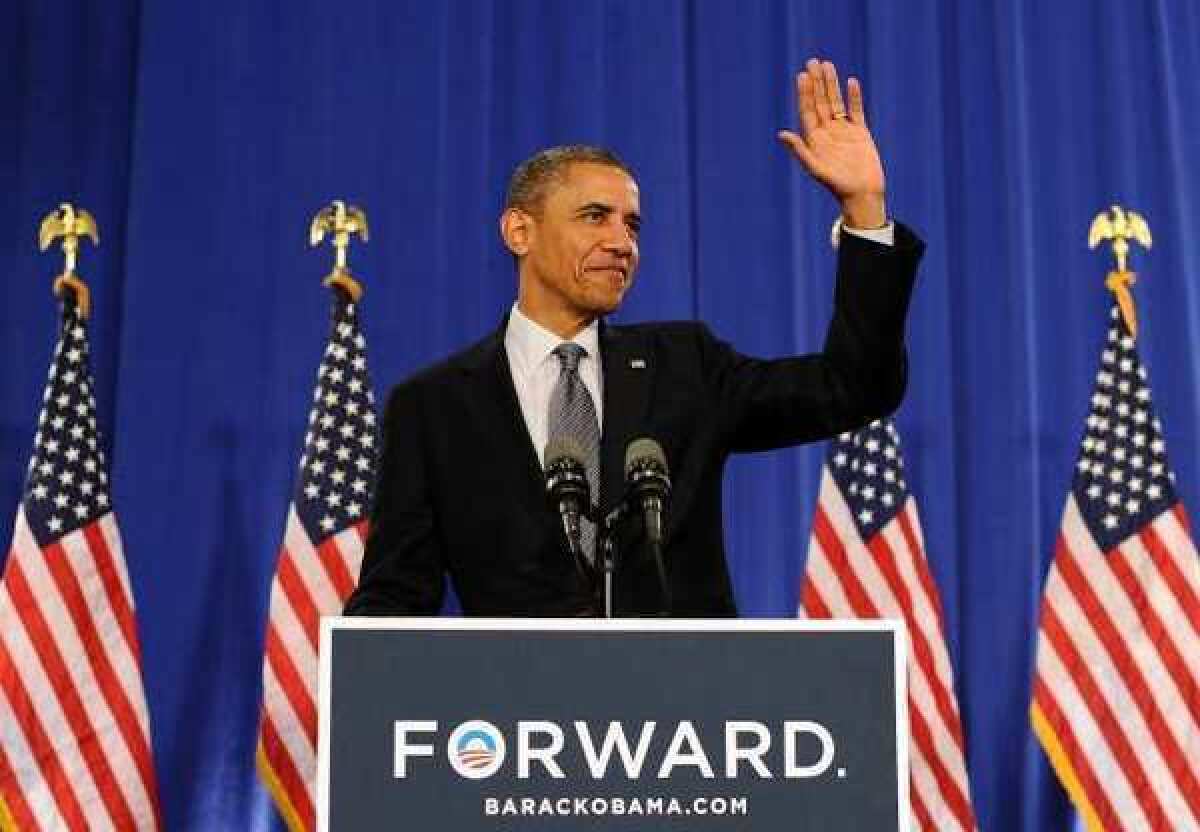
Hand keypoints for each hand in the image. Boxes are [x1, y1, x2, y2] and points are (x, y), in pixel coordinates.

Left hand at [777, 59, 885, 227]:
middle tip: (812, 62)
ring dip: (832, 85)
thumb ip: (799, 150)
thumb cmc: (837, 185)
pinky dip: (854, 97)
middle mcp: (827, 133)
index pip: (808, 111)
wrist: (862, 195)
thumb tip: (781, 134)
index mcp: (814, 140)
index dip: (804, 93)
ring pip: (836, 102)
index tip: (802, 75)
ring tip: (827, 65)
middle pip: (820, 102)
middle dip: (817, 83)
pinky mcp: (861, 133)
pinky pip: (856, 111)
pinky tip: (851, 82)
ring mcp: (844, 131)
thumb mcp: (815, 168)